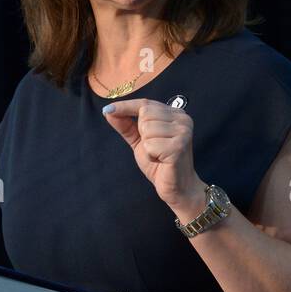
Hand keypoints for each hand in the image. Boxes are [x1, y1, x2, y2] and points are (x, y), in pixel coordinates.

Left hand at [101, 97, 205, 218]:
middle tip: (154, 147)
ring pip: (147, 129)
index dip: (125, 106)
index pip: (145, 103)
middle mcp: (182, 119)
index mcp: (174, 114)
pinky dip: (151, 155)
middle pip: (145, 114)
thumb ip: (126, 125)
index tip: (107, 110)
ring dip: (147, 146)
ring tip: (158, 155)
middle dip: (142, 133)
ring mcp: (183, 131)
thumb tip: (109, 111)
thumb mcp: (140, 141)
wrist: (176, 188)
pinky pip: (150, 145)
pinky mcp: (179, 146)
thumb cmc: (159, 163)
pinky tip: (161, 160)